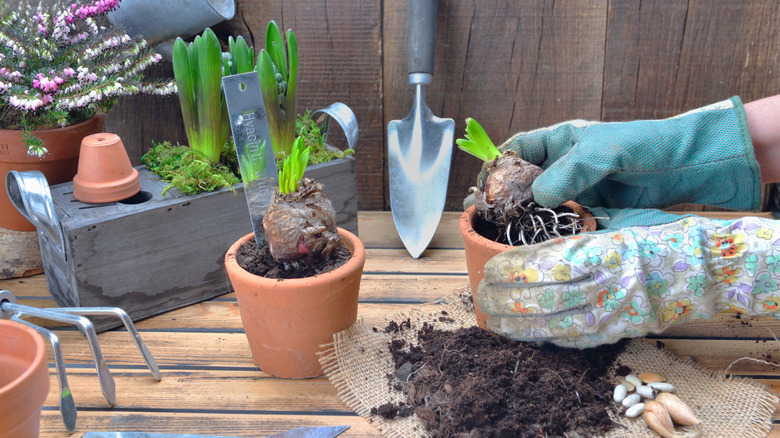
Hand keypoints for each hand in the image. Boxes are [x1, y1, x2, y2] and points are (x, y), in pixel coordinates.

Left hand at [475, 215, 779, 347]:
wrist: (700, 269)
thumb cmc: (653, 238)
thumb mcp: (611, 224)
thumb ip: (571, 237)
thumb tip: (525, 245)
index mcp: (599, 251)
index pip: (540, 265)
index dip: (507, 270)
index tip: (488, 269)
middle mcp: (602, 286)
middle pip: (538, 300)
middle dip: (501, 300)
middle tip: (480, 296)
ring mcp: (610, 315)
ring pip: (549, 328)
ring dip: (514, 325)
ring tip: (491, 318)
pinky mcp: (615, 335)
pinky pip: (570, 341)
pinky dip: (541, 338)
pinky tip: (522, 332)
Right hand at [492, 97, 761, 226]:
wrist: (689, 167)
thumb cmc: (645, 146)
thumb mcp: (603, 152)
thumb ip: (570, 171)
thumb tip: (538, 196)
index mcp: (561, 142)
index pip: (519, 149)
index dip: (498, 164)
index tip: (483, 184)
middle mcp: (564, 168)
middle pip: (524, 182)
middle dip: (505, 198)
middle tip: (486, 215)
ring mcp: (577, 192)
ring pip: (540, 207)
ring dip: (525, 220)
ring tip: (505, 234)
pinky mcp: (591, 214)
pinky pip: (563, 224)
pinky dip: (551, 234)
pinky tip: (539, 245)